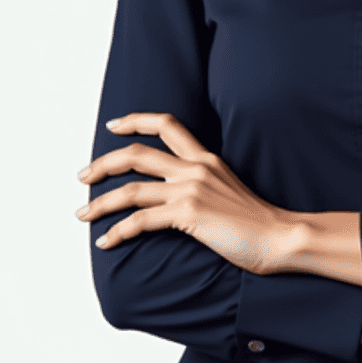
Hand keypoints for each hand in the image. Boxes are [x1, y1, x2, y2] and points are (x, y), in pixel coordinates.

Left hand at [76, 112, 293, 275]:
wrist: (278, 235)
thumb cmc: (256, 220)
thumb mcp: (227, 189)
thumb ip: (202, 184)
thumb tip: (174, 194)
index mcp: (206, 158)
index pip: (168, 124)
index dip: (136, 120)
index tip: (113, 126)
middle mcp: (195, 168)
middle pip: (137, 154)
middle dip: (103, 163)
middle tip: (83, 175)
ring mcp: (191, 189)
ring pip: (131, 189)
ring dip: (100, 203)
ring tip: (83, 214)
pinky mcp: (188, 213)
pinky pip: (140, 220)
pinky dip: (118, 231)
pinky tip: (106, 242)